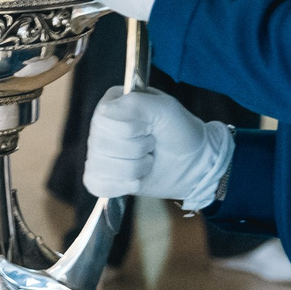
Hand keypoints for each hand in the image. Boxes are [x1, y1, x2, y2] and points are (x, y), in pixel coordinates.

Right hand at [83, 86, 234, 211]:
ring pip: (101, 166)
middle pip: (101, 144)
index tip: (149, 128)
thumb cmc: (181, 132)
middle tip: (152, 145)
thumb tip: (105, 111)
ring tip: (148, 160)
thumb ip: (136, 103)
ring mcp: (99, 153)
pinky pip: (97, 184)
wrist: (193, 163)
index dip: (129, 129)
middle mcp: (100, 127)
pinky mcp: (102, 177)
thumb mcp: (166, 109)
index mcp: (112, 104)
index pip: (102, 119)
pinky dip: (122, 185)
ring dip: (133, 168)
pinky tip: (137, 178)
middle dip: (136, 150)